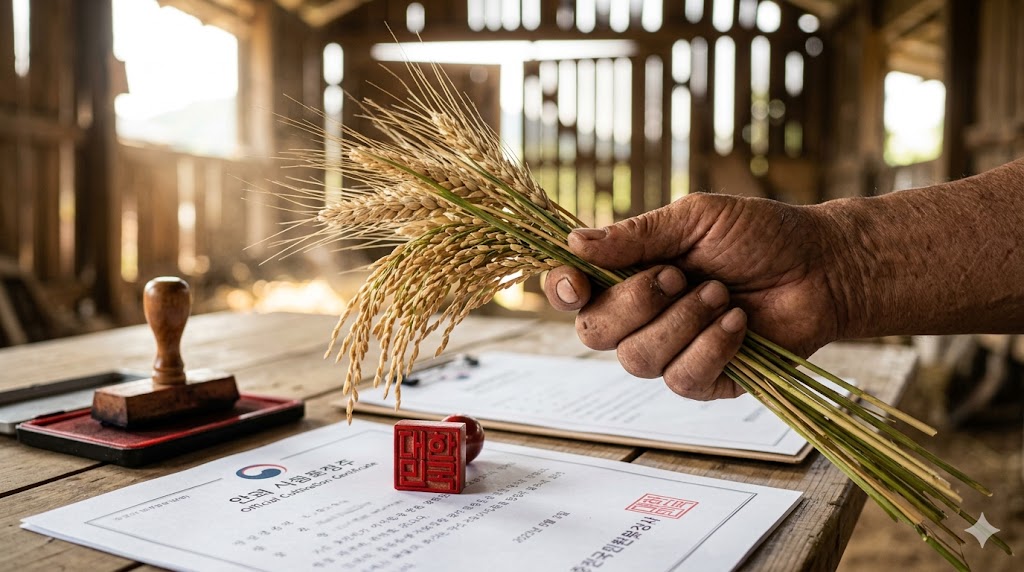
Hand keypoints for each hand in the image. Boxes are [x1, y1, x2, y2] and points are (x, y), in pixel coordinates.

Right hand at [543, 193, 845, 399]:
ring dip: (683, 322)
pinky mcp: (703, 380)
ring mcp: (669, 351)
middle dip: (636, 303)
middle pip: (594, 332)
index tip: (575, 284)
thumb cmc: (759, 235)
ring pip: (637, 359)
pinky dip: (712, 347)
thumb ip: (636, 234)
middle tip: (682, 275)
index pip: (571, 294)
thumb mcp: (695, 219)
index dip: (561, 291)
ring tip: (724, 294)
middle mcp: (638, 317)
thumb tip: (574, 242)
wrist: (820, 267)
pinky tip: (738, 322)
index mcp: (627, 274)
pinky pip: (681, 380)